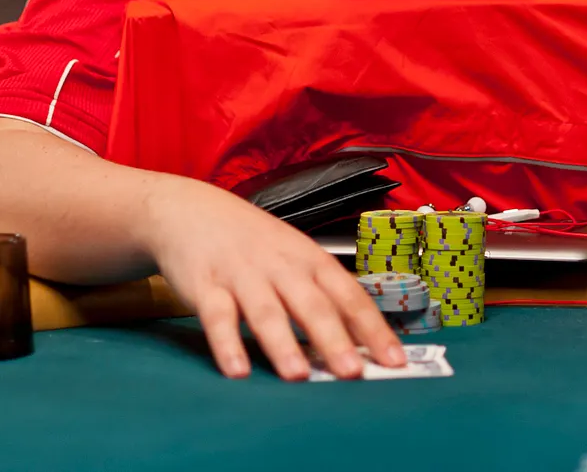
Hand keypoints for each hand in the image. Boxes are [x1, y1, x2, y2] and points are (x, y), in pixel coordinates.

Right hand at [143, 180, 403, 381]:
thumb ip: (320, 296)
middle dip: (334, 339)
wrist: (191, 209)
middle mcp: (282, 266)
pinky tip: (238, 370)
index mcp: (310, 260)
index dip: (374, 329)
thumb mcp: (293, 257)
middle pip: (312, 304)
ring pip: (267, 311)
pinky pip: (217, 317)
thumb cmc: (253, 242)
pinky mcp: (206, 285)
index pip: (350, 296)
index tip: (395, 361)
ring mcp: (243, 274)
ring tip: (298, 376)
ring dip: (283, 344)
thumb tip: (359, 343)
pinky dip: (227, 344)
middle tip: (352, 372)